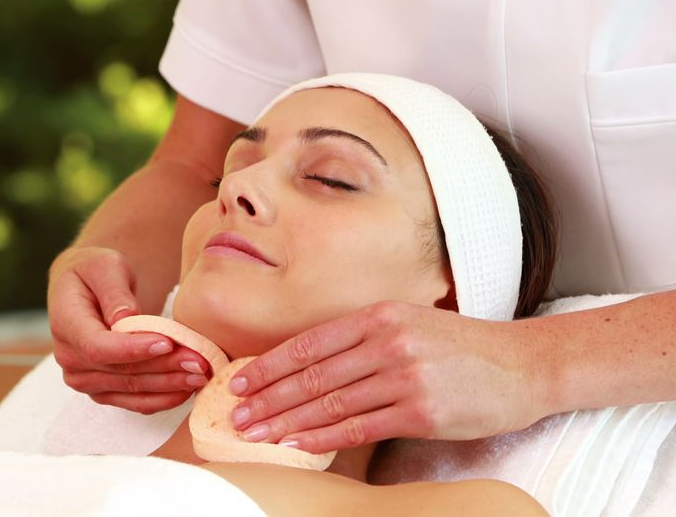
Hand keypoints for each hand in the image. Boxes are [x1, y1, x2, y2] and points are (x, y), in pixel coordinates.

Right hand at [47, 247, 209, 413]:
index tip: (167, 343)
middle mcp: (69, 358)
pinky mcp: (102, 390)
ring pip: (131, 389)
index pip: (98, 347)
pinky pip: (134, 401)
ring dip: (168, 385)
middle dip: (163, 367)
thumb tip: (125, 319)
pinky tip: (187, 389)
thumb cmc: (96, 272)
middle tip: (199, 360)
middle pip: (121, 371)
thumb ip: (114, 291)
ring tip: (201, 374)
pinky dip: (162, 398)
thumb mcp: (104, 267)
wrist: (84, 290)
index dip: (133, 349)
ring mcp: (84, 379)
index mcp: (65, 324)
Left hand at [227, 301, 549, 452]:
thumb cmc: (461, 348)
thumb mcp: (409, 325)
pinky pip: (361, 427)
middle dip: (268, 398)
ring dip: (287, 422)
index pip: (309, 343)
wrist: (524, 365)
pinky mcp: (422, 411)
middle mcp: (388, 342)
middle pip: (312, 375)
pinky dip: (324, 438)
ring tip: (257, 434)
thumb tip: (308, 365)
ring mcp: (405, 377)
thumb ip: (363, 339)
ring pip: (330, 403)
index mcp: (379, 316)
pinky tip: (298, 446)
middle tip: (236, 416)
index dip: (270, 366)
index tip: (240, 383)